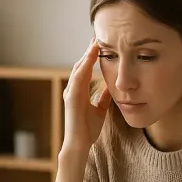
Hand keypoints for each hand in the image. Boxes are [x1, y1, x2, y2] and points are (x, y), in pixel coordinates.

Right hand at [61, 37, 111, 153]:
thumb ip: (103, 98)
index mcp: (79, 92)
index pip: (85, 70)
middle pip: (80, 65)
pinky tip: (90, 57)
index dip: (92, 57)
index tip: (100, 44)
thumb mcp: (100, 110)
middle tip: (97, 36)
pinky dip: (84, 66)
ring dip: (86, 55)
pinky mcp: (71, 98)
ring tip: (95, 42)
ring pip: (78, 69)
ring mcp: (70, 93)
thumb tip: (110, 87)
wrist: (79, 144)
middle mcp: (73, 90)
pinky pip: (78, 78)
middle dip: (88, 51)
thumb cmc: (87, 130)